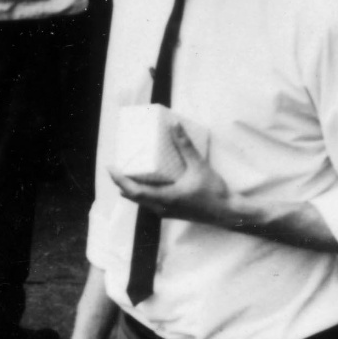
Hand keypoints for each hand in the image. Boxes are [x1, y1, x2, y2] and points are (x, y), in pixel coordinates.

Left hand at [110, 121, 232, 229]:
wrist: (226, 213)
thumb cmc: (213, 191)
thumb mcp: (199, 166)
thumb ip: (185, 146)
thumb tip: (174, 125)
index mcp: (165, 198)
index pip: (134, 191)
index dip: (120, 180)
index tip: (111, 168)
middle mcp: (162, 208)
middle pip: (133, 197)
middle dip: (122, 183)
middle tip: (115, 167)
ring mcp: (166, 212)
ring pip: (141, 202)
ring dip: (131, 189)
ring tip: (127, 173)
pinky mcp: (172, 212)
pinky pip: (150, 203)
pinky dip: (142, 193)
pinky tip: (147, 183)